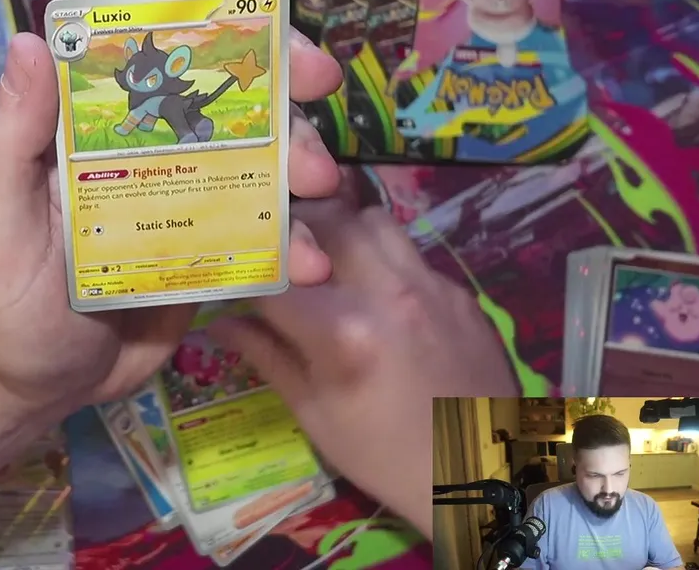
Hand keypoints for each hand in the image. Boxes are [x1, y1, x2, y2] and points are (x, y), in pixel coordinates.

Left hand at [0, 0, 343, 416]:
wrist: (38, 389)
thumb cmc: (0, 305)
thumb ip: (8, 139)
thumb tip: (35, 42)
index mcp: (73, 118)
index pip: (115, 26)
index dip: (166, 0)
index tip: (222, 10)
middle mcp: (133, 138)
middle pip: (206, 74)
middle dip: (272, 66)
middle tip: (318, 80)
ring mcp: (177, 188)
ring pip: (251, 145)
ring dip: (296, 151)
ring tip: (318, 185)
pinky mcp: (209, 241)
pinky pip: (261, 223)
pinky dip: (291, 237)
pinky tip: (306, 262)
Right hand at [204, 176, 517, 537]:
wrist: (482, 476)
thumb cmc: (384, 456)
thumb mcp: (314, 414)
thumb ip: (267, 356)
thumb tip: (217, 322)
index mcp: (341, 331)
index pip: (273, 278)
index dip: (246, 276)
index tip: (236, 280)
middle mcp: (387, 292)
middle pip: (326, 222)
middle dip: (296, 235)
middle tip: (283, 260)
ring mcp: (430, 286)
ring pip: (373, 221)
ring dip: (344, 234)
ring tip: (333, 267)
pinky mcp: (460, 291)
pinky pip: (412, 253)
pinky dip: (386, 263)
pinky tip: (382, 299)